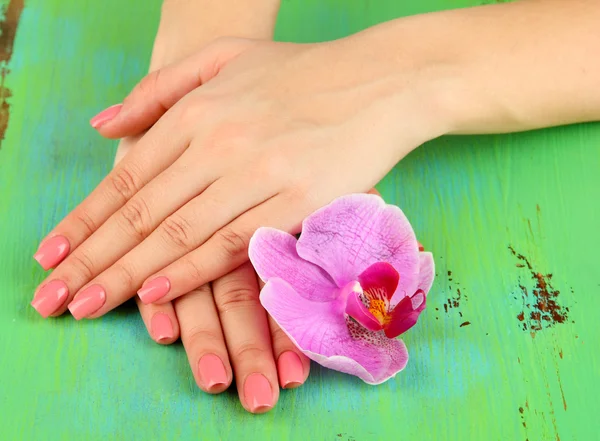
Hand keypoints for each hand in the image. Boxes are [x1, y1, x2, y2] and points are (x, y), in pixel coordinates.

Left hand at [32, 35, 446, 318]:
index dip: (85, 220)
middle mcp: (221, 143)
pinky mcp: (297, 202)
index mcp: (199, 111)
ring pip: (180, 234)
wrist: (382, 80)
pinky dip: (192, 271)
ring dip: (130, 274)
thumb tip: (103, 126)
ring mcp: (259, 174)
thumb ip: (158, 88)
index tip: (52, 255)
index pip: (127, 176)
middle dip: (93, 259)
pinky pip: (233, 244)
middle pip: (143, 212)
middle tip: (55, 297)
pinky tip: (158, 294)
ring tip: (89, 303)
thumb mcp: (224, 58)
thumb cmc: (303, 71)